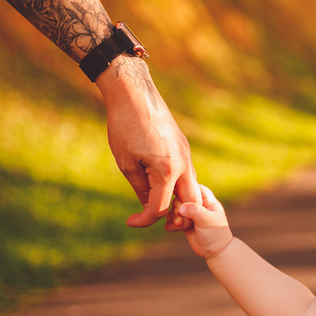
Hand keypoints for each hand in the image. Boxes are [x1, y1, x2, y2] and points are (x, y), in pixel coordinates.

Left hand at [97, 57, 201, 228]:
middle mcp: (184, 164)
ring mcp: (186, 155)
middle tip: (153, 221)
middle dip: (174, 217)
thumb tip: (147, 207)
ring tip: (156, 205)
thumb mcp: (126, 163)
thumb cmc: (125, 126)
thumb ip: (140, 188)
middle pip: (188, 203)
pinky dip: (177, 186)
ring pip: (190, 188)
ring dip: (177, 201)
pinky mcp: (184, 147)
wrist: (135, 93)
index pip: (162, 208)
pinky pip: (186, 174)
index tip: (130, 222)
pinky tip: (160, 186)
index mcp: (167, 171)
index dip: (145, 219)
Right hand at [178, 185, 232, 258]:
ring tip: (180, 225)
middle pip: (178, 197)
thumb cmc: (216, 233)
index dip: (183, 193)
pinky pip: (170, 220)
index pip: (190, 186)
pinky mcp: (182, 222)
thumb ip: (195, 211)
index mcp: (205, 197)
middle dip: (177, 209)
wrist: (215, 250)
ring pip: (172, 208)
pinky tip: (176, 230)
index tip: (182, 205)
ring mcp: (188, 212)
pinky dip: (171, 225)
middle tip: (181, 220)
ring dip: (173, 217)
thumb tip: (180, 207)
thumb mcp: (207, 220)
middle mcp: (195, 202)